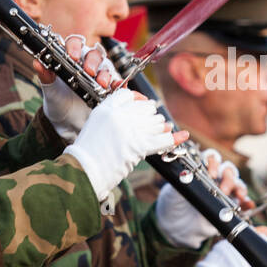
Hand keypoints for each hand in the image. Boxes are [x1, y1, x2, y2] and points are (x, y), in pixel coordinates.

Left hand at [38, 36, 117, 141]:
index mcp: (71, 57)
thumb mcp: (49, 88)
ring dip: (105, 73)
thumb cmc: (57, 98)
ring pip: (106, 66)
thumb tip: (37, 63)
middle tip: (89, 72)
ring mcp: (99, 74)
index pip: (75, 43)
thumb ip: (45, 75)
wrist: (66, 120)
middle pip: (94, 53)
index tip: (72, 57)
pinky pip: (116, 82)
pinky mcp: (108, 86)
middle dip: (92, 61)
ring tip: (102, 84)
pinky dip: (119, 84)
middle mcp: (86, 62)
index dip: (75, 47)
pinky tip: (117, 87)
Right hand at [63, 88, 184, 201]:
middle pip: (145, 108)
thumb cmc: (88, 152)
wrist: (83, 171)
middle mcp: (119, 116)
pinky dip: (174, 139)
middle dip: (151, 116)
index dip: (139, 100)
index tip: (144, 104)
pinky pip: (163, 140)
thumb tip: (140, 109)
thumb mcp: (95, 124)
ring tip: (162, 130)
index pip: (128, 95)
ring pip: (155, 123)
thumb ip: (113, 115)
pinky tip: (182, 136)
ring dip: (160, 127)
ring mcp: (129, 130)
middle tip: (153, 122)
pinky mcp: (138, 146)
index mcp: (105, 108)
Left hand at [156, 148, 249, 247]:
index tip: (212, 174)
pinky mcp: (231, 206)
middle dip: (228, 178)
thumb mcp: (174, 191)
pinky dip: (247, 203)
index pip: (212, 158)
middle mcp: (216, 177)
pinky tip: (248, 206)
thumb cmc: (174, 203)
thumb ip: (182, 181)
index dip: (214, 163)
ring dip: (240, 188)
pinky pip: (243, 203)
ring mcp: (225, 191)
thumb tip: (186, 175)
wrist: (176, 225)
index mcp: (202, 169)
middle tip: (223, 190)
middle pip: (228, 170)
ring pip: (238, 183)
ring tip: (239, 197)